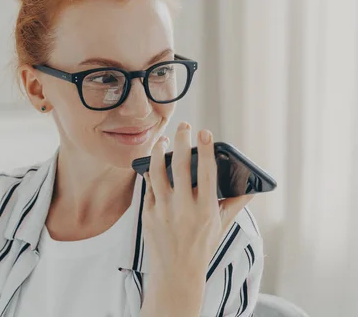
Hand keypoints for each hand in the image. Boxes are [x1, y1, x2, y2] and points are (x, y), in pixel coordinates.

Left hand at [140, 122, 253, 316]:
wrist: (176, 273)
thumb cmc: (201, 247)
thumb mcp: (221, 226)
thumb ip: (234, 205)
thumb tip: (251, 188)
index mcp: (205, 209)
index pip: (207, 173)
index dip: (206, 150)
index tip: (205, 132)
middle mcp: (184, 208)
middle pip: (179, 166)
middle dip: (181, 142)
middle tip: (183, 126)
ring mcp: (163, 210)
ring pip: (157, 172)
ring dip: (158, 152)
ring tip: (162, 139)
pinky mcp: (148, 214)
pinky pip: (147, 187)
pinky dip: (149, 172)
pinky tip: (151, 162)